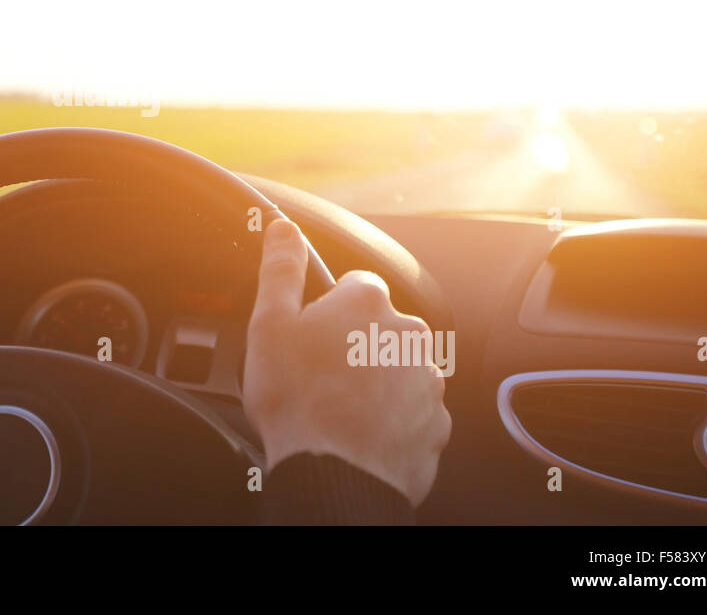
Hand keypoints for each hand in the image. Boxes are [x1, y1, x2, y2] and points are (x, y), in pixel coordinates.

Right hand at [242, 219, 450, 505]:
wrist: (333, 476)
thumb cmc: (296, 402)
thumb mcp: (270, 325)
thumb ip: (281, 270)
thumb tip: (283, 230)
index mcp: (366, 302)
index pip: (355, 285)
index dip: (329, 308)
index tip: (311, 334)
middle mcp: (406, 333)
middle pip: (379, 327)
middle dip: (355, 345)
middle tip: (319, 375)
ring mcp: (426, 379)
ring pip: (397, 368)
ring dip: (375, 381)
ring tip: (337, 408)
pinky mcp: (436, 421)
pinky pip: (412, 410)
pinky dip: (391, 418)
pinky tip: (360, 431)